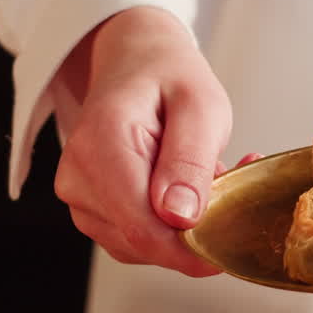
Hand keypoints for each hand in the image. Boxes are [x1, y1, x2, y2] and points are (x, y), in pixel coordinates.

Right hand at [51, 6, 250, 275]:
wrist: (136, 62)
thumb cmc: (169, 78)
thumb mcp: (200, 106)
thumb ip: (190, 160)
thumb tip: (180, 217)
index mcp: (102, 144)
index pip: (142, 227)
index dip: (190, 249)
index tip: (230, 244)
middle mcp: (78, 178)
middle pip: (142, 242)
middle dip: (195, 231)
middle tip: (234, 185)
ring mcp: (80, 198)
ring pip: (142, 246)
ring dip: (186, 227)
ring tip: (212, 177)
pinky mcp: (93, 211)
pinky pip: (138, 238)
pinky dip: (172, 225)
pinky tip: (192, 190)